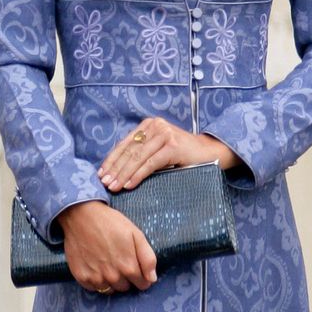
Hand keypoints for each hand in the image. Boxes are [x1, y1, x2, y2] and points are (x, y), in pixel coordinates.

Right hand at [57, 200, 157, 293]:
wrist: (81, 216)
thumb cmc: (111, 223)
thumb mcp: (136, 234)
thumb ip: (147, 258)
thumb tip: (152, 279)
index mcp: (128, 267)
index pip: (142, 284)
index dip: (142, 276)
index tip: (136, 266)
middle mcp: (112, 277)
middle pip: (125, 287)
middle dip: (126, 277)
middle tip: (119, 260)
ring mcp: (96, 278)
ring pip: (110, 289)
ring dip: (111, 280)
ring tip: (107, 262)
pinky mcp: (82, 277)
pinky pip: (94, 288)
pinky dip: (96, 280)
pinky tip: (95, 265)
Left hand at [98, 118, 240, 192]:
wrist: (210, 153)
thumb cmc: (182, 155)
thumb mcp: (159, 150)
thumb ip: (143, 153)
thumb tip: (117, 171)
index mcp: (149, 124)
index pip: (125, 144)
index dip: (112, 159)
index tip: (101, 173)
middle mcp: (156, 125)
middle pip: (129, 150)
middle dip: (115, 168)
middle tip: (104, 183)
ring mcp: (165, 134)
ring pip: (138, 157)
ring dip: (123, 174)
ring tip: (114, 187)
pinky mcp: (173, 145)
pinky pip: (150, 163)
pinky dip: (138, 175)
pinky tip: (129, 184)